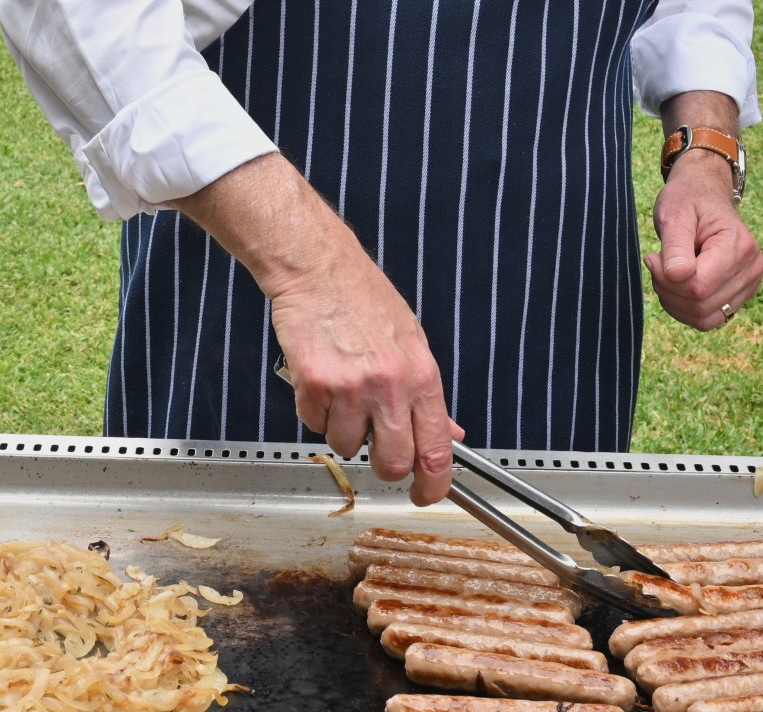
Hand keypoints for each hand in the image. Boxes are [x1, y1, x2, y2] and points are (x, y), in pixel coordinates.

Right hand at [264, 242, 463, 504]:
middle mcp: (390, 385)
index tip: (425, 495)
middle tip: (374, 444)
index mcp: (422, 375)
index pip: (438, 449)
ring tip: (342, 391)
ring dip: (342, 429)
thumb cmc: (363, 298)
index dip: (433, 485)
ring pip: (347, 446)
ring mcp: (351, 387)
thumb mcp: (411, 342)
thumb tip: (449, 433)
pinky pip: (314, 423)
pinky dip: (314, 410)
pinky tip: (320, 378)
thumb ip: (428, 395)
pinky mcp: (314, 385)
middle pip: (393, 463)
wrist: (318, 268)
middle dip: (383, 465)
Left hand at [647, 151, 762, 330]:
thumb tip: (676, 276)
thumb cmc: (688, 200)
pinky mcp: (740, 295)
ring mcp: (750, 284)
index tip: (652, 257)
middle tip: (656, 263)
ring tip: (666, 273)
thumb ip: (675, 245)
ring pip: (704, 317)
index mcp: (739, 245)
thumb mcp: (674, 213)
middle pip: (701, 304)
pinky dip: (685, 309)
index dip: (667, 279)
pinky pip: (709, 319)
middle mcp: (752, 268)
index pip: (699, 285)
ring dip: (675, 302)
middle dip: (668, 290)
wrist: (704, 195)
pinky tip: (675, 286)